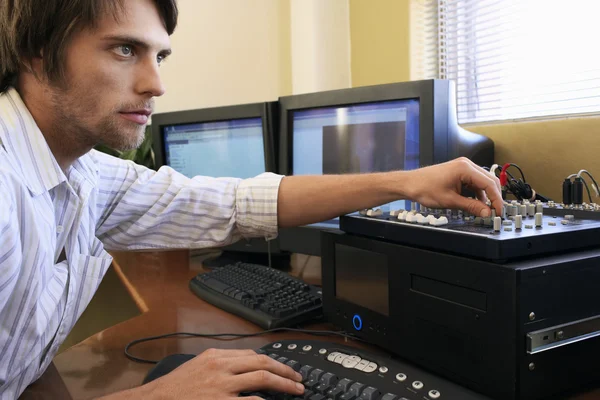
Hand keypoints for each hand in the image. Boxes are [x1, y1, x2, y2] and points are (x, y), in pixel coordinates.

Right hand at [144, 348, 303, 398]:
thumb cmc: (175, 388)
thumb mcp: (198, 366)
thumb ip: (221, 363)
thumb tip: (246, 365)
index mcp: (216, 355)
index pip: (252, 353)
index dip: (273, 361)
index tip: (285, 368)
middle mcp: (221, 366)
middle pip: (262, 363)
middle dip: (285, 371)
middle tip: (299, 379)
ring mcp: (221, 386)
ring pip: (262, 379)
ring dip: (284, 385)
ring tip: (296, 391)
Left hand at [405, 157, 501, 216]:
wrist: (409, 184)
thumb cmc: (424, 188)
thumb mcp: (450, 201)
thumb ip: (471, 206)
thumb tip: (486, 212)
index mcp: (465, 168)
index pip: (490, 184)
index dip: (497, 199)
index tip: (499, 211)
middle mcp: (466, 165)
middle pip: (489, 181)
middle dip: (494, 197)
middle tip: (495, 212)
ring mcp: (462, 167)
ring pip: (483, 182)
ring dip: (486, 196)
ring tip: (485, 210)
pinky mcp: (459, 172)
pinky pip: (474, 183)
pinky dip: (477, 193)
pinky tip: (476, 203)